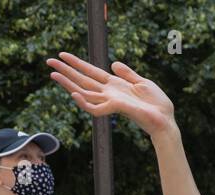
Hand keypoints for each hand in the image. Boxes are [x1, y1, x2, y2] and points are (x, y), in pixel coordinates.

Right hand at [48, 53, 174, 136]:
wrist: (166, 120)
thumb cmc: (157, 104)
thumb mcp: (143, 83)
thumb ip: (127, 74)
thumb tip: (113, 64)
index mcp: (115, 85)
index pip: (91, 72)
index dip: (77, 63)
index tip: (62, 54)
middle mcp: (110, 93)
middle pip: (83, 80)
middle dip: (66, 71)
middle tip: (48, 61)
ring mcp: (111, 101)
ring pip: (84, 92)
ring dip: (68, 83)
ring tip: (53, 74)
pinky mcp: (116, 108)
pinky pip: (95, 108)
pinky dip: (84, 102)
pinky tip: (74, 93)